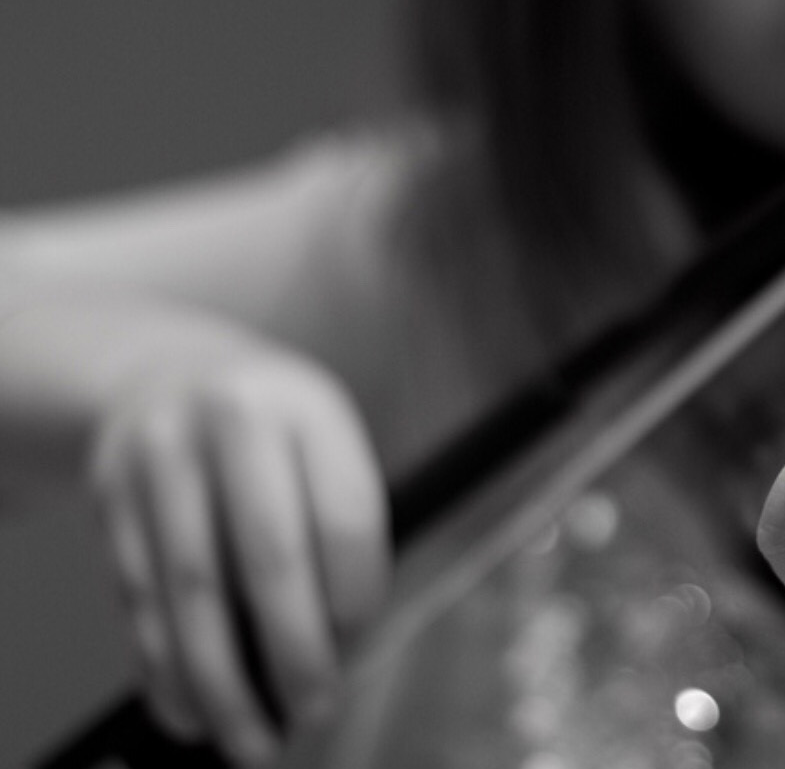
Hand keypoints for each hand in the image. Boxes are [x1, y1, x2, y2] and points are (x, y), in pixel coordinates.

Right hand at [87, 345, 387, 765]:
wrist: (164, 373)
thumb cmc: (269, 430)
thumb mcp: (323, 442)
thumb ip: (337, 527)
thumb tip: (340, 648)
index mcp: (307, 407)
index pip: (344, 521)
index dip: (354, 603)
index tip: (354, 655)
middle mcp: (231, 424)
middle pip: (267, 560)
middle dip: (293, 655)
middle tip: (313, 714)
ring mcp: (160, 459)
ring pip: (191, 593)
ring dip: (221, 682)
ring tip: (250, 737)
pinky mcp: (110, 499)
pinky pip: (139, 600)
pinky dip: (165, 667)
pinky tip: (191, 708)